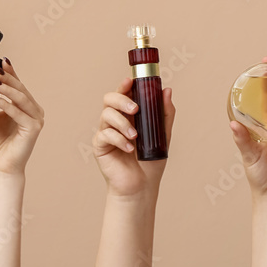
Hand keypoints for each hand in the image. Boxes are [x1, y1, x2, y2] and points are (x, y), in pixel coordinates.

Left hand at [0, 58, 44, 175]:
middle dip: (8, 78)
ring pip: (21, 98)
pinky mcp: (34, 128)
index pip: (19, 86)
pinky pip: (19, 113)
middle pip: (21, 89)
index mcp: (26, 106)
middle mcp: (34, 111)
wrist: (0, 164)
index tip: (3, 61)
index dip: (12, 73)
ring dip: (6, 89)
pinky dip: (6, 105)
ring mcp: (36, 119)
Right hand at [92, 78, 175, 198]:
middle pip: (109, 99)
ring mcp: (106, 133)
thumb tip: (167, 91)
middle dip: (121, 100)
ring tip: (135, 135)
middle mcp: (115, 121)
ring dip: (122, 122)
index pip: (123, 94)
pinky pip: (104, 135)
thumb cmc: (151, 161)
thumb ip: (164, 113)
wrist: (142, 186)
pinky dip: (118, 139)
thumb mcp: (163, 135)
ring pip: (106, 115)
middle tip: (135, 110)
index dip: (124, 85)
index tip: (130, 81)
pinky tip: (129, 148)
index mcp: (129, 115)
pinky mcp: (100, 146)